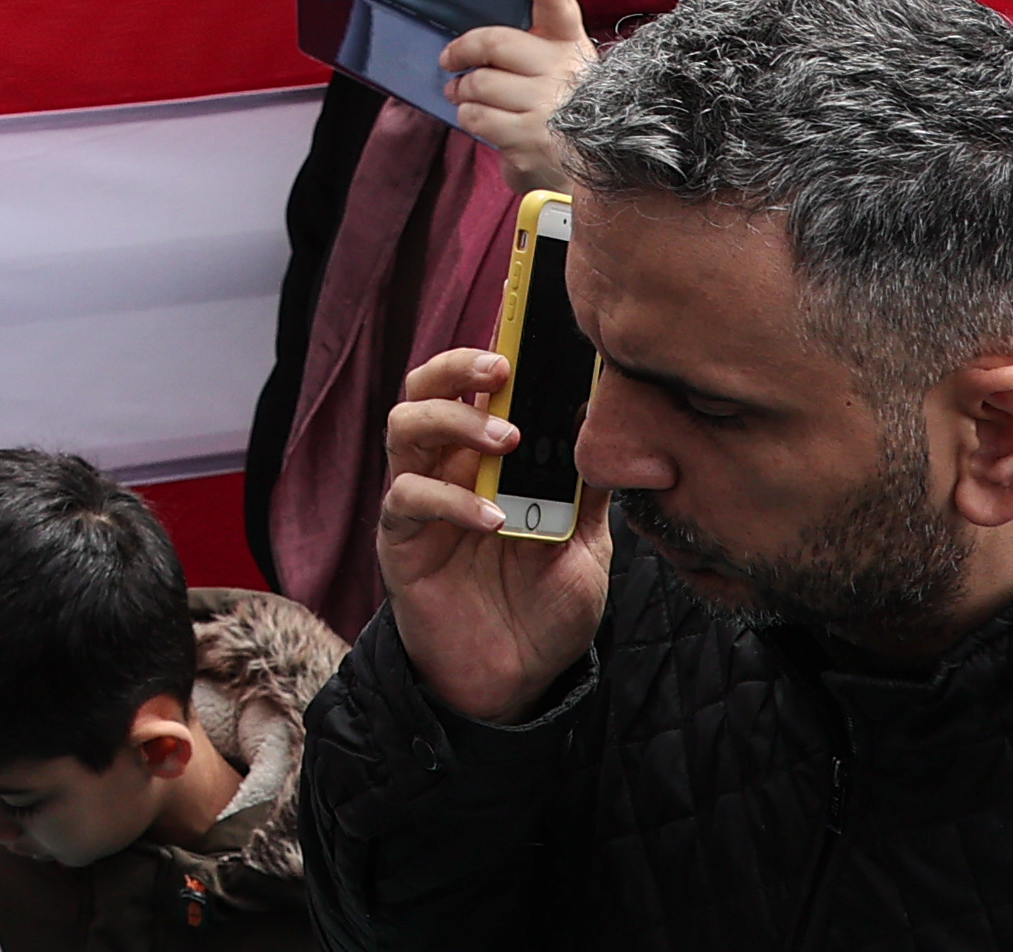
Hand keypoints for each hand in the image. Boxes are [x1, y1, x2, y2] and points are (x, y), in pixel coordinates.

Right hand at [374, 347, 612, 724]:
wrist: (515, 681)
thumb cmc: (546, 609)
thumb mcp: (586, 544)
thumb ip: (589, 490)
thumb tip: (611, 426)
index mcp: (489, 456)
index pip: (479, 385)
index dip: (492, 351)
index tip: (525, 330)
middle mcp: (449, 464)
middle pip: (427, 385)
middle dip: (459, 365)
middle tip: (502, 370)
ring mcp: (421, 498)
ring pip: (405, 424)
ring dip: (453, 419)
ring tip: (506, 440)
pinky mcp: (401, 538)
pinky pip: (408, 496)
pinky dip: (449, 498)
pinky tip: (491, 519)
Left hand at [440, 0, 594, 191]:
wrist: (586, 171)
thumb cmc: (558, 110)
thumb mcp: (553, 71)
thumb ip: (523, 49)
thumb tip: (470, 43)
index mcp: (569, 45)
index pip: (556, 2)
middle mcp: (563, 71)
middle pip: (494, 42)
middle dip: (461, 51)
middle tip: (449, 60)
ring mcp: (549, 105)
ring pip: (478, 83)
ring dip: (461, 91)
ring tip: (465, 95)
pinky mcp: (531, 137)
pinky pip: (476, 116)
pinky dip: (469, 117)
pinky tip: (483, 120)